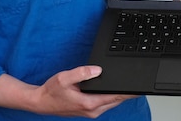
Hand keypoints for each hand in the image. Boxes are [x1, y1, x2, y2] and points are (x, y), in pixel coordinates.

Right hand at [0, 66, 137, 117]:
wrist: (40, 103)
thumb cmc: (51, 91)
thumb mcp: (65, 78)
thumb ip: (82, 73)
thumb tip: (98, 69)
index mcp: (89, 103)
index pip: (115, 97)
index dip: (129, 92)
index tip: (139, 87)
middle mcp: (92, 110)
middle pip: (117, 100)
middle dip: (128, 92)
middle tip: (140, 82)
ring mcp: (91, 111)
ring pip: (112, 103)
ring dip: (121, 95)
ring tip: (132, 85)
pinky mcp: (89, 110)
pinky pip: (106, 103)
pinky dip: (113, 97)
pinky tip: (117, 90)